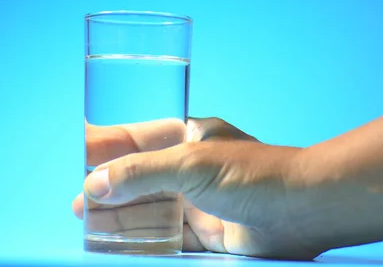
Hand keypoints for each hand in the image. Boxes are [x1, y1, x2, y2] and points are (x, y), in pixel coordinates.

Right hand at [72, 118, 317, 259]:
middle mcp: (191, 168)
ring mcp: (199, 201)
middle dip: (110, 190)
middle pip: (140, 178)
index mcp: (189, 137)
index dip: (108, 148)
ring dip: (121, 217)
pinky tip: (119, 245)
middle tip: (79, 204)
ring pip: (150, 209)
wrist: (302, 209)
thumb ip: (141, 173)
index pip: (138, 139)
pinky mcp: (207, 232)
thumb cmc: (253, 173)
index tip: (80, 158)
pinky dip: (142, 240)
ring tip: (89, 225)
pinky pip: (166, 236)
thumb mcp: (190, 165)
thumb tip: (94, 185)